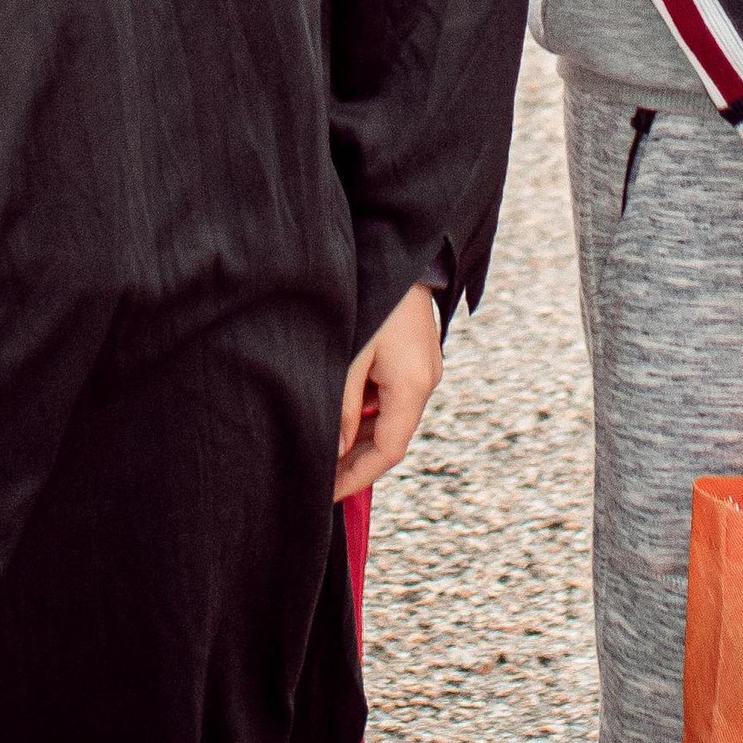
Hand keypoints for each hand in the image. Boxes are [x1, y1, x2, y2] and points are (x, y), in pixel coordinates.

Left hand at [334, 284, 442, 500]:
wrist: (400, 246)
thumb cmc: (371, 296)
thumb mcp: (349, 355)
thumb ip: (341, 407)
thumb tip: (336, 453)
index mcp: (413, 386)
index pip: (388, 452)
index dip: (356, 478)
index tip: (325, 495)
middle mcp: (426, 380)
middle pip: (390, 437)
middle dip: (355, 461)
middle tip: (317, 478)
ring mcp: (424, 365)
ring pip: (390, 415)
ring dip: (359, 435)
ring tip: (322, 448)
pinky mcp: (416, 351)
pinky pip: (392, 393)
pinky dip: (367, 410)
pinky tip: (339, 412)